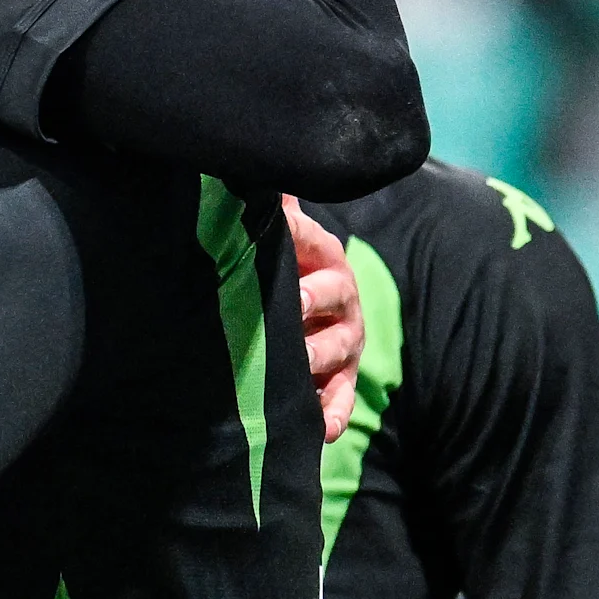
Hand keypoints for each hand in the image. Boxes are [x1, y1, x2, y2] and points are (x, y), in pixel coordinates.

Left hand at [288, 197, 360, 442]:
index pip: (322, 250)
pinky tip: (322, 430)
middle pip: (337, 298)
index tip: (286, 254)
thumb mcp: (276, 236)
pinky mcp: (338, 381)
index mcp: (326, 259)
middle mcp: (341, 300)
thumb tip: (255, 169)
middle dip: (317, 302)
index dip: (304, 248)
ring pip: (340, 350)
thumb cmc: (278, 268)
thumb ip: (272, 208)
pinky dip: (333, 414)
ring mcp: (342, 343)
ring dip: (321, 355)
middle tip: (296, 306)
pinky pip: (341, 400)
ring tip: (302, 362)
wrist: (291, 311)